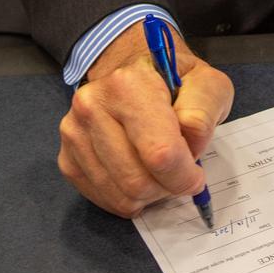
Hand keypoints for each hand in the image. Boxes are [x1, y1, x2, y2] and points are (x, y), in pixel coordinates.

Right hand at [58, 21, 233, 217]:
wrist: (133, 73)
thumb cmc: (174, 81)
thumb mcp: (206, 82)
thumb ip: (204, 112)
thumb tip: (189, 148)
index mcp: (128, 84)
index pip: (160, 153)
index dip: (184, 175)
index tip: (196, 174)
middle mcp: (92, 106)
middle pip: (137, 181)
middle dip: (168, 186)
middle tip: (179, 171)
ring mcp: (74, 133)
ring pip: (121, 195)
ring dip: (150, 194)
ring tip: (159, 170)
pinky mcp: (67, 158)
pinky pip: (104, 199)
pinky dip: (129, 198)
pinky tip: (139, 174)